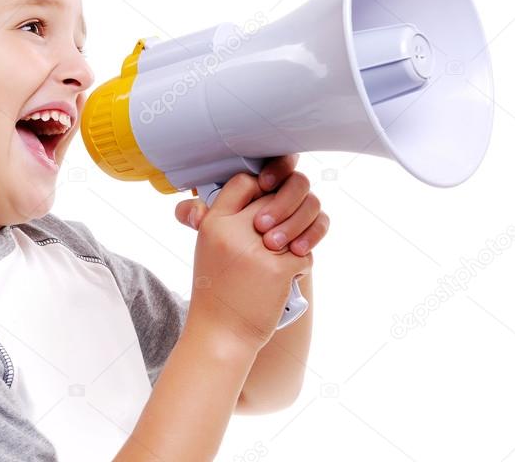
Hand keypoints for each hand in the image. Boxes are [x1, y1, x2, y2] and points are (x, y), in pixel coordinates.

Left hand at [174, 154, 330, 255]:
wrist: (248, 278)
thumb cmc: (228, 244)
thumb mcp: (211, 229)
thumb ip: (199, 216)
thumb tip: (189, 212)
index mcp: (261, 181)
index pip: (276, 160)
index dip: (274, 168)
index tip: (263, 183)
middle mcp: (284, 190)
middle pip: (297, 181)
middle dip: (281, 202)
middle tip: (261, 225)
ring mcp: (301, 208)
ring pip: (311, 202)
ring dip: (293, 222)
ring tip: (272, 245)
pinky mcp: (312, 228)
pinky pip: (321, 223)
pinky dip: (311, 235)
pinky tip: (297, 251)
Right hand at [185, 173, 313, 351]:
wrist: (222, 333)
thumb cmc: (218, 290)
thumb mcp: (209, 247)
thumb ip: (227, 217)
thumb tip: (259, 190)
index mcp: (214, 222)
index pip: (244, 181)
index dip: (261, 186)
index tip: (266, 199)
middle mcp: (234, 231)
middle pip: (276, 196)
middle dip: (288, 210)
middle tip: (282, 230)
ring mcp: (258, 248)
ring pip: (298, 222)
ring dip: (299, 237)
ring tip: (288, 251)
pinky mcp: (280, 268)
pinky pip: (306, 253)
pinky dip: (301, 265)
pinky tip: (286, 277)